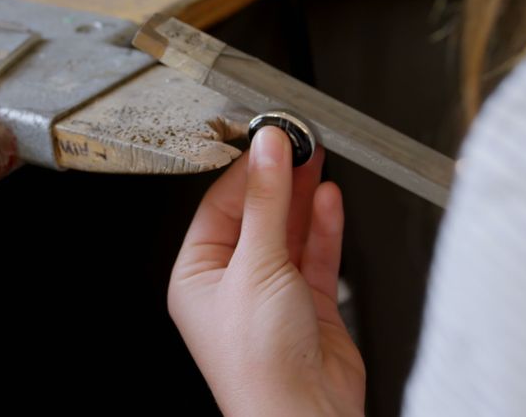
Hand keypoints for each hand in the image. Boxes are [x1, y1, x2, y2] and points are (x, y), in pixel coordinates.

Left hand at [167, 127, 365, 415]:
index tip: (268, 136)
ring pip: (288, 231)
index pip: (218, 205)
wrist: (305, 416)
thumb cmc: (260, 364)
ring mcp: (272, 293)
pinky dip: (324, 225)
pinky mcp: (309, 305)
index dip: (245, 168)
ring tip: (317, 156)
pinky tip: (328, 197)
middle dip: (277, 177)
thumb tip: (267, 149)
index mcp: (196, 275)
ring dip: (302, 196)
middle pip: (256, 214)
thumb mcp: (257, 265)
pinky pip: (316, 254)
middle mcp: (232, 283)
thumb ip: (267, 201)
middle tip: (298, 139)